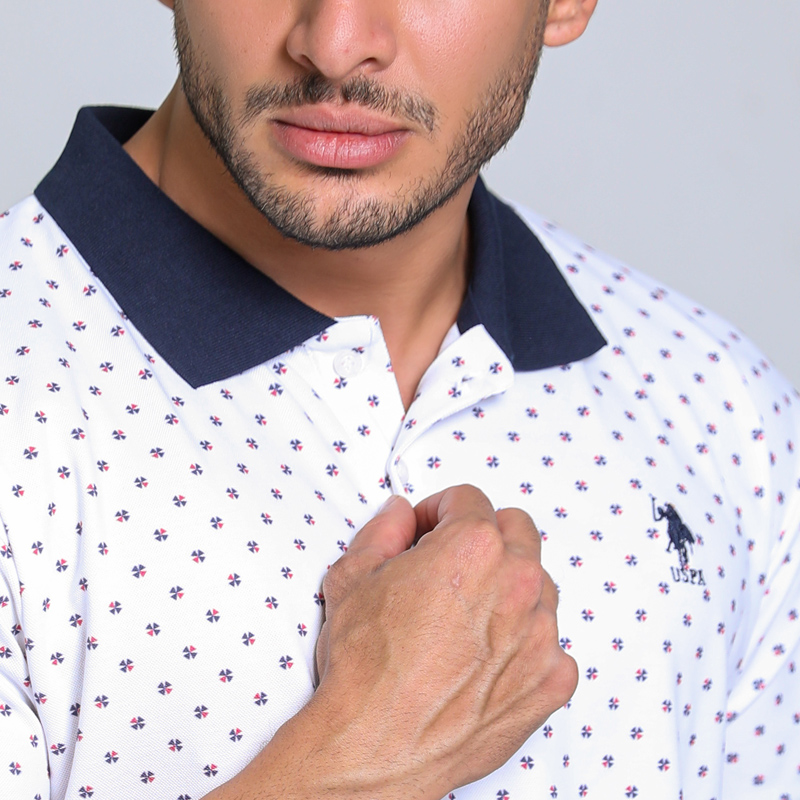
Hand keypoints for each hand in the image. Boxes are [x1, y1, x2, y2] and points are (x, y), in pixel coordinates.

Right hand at [310, 484, 576, 799]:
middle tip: (452, 560)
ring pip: (538, 584)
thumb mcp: (353, 577)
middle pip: (516, 530)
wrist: (376, 746)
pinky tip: (486, 658)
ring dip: (508, 587)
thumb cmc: (366, 669)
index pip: (469, 499)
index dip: (439, 510)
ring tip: (468, 614)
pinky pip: (551, 644)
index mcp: (473, 547)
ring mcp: (541, 633)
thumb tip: (399, 515)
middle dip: (483, 535)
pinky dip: (524, 644)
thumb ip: (382, 530)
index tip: (429, 528)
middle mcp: (517, 583)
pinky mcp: (551, 680)